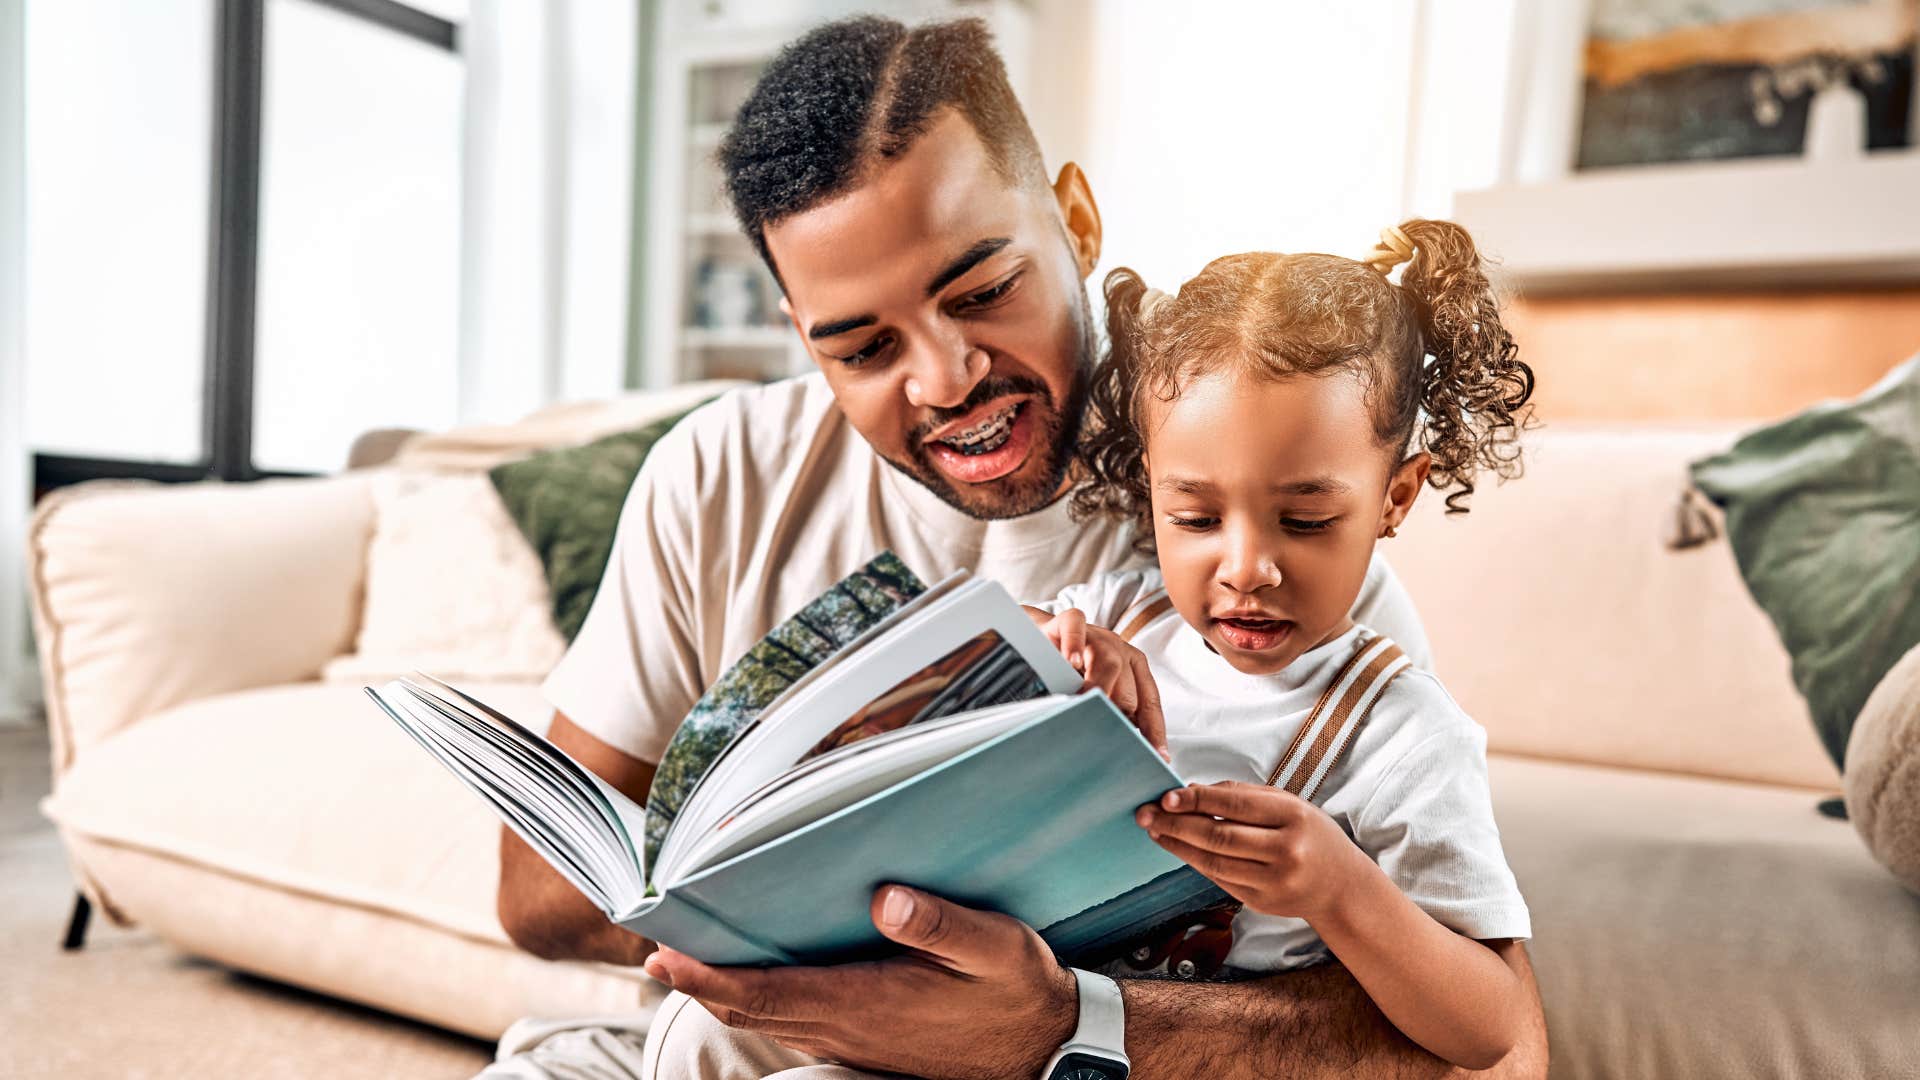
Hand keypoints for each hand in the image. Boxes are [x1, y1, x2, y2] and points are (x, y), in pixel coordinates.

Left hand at [641, 885, 1077, 1078]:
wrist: (1049, 1047)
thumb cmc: (1022, 992)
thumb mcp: (997, 947)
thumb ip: (941, 923)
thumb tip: (884, 897)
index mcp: (870, 1001)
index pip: (768, 993)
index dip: (709, 977)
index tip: (664, 955)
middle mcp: (851, 1029)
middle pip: (754, 1009)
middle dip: (699, 983)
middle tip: (654, 948)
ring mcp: (857, 1042)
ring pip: (772, 1020)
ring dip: (725, 994)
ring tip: (687, 962)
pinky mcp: (868, 1045)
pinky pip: (798, 1025)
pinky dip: (763, 1004)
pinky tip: (757, 981)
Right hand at [1033, 606, 1167, 757]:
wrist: (1040, 640)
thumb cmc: (1069, 673)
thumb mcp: (1097, 695)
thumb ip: (1111, 714)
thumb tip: (1123, 750)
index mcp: (1134, 668)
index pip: (1150, 704)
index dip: (1153, 732)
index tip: (1157, 756)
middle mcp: (1121, 651)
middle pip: (1129, 691)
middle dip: (1116, 716)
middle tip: (1102, 737)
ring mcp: (1097, 635)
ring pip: (1110, 664)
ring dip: (1098, 691)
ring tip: (1083, 711)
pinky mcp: (1069, 621)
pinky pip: (1076, 628)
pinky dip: (1074, 646)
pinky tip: (1071, 662)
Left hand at [1138, 781, 1371, 923]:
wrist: (1341, 885)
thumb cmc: (1310, 835)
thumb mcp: (1288, 804)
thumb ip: (1242, 795)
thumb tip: (1192, 790)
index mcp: (1293, 816)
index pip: (1235, 804)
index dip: (1196, 800)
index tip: (1166, 796)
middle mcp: (1286, 850)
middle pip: (1218, 836)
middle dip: (1176, 824)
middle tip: (1147, 814)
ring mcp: (1274, 881)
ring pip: (1213, 862)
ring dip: (1178, 846)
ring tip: (1155, 831)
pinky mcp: (1262, 903)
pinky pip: (1219, 879)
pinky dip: (1195, 862)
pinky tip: (1178, 849)